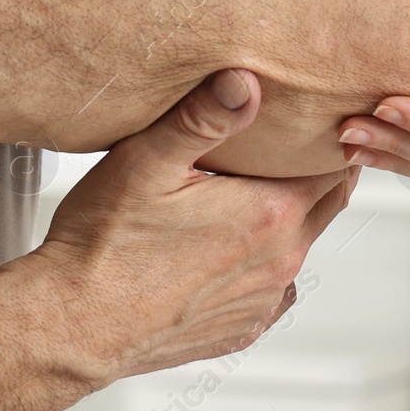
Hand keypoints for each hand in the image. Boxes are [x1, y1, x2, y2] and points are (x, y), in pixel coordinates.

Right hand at [33, 69, 358, 382]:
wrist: (72, 325)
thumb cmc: (104, 245)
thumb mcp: (148, 160)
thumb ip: (204, 116)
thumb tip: (246, 81)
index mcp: (269, 214)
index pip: (337, 168)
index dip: (333, 140)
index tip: (322, 119)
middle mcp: (279, 261)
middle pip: (328, 205)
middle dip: (321, 172)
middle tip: (302, 144)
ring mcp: (262, 301)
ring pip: (300, 247)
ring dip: (290, 219)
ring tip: (256, 193)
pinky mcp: (240, 330)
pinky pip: (271, 289)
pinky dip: (263, 264)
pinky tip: (231, 248)